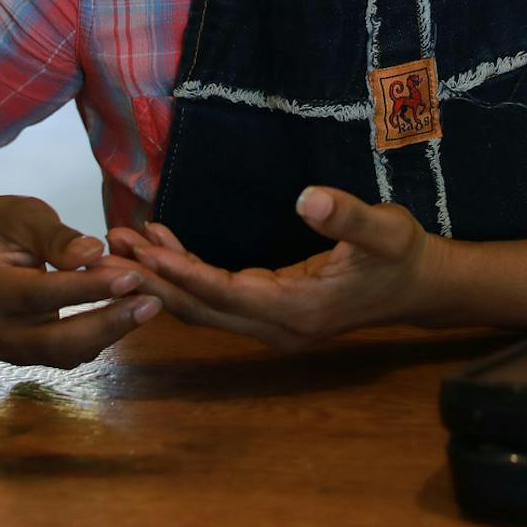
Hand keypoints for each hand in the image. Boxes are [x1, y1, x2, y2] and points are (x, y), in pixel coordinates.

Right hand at [0, 194, 160, 368]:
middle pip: (50, 339)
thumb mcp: (21, 214)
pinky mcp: (13, 355)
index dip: (85, 289)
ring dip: (106, 333)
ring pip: (58, 353)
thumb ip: (55, 237)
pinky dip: (93, 337)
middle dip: (105, 323)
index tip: (131, 276)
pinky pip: (58, 354)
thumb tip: (94, 253)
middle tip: (151, 303)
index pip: (37, 294)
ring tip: (146, 307)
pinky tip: (123, 314)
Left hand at [105, 186, 439, 351]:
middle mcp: (277, 327)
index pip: (228, 294)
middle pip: (201, 309)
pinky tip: (161, 246)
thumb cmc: (402, 254)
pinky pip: (216, 298)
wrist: (419, 286)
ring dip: (161, 278)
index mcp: (299, 310)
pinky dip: (185, 274)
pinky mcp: (269, 312)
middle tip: (108, 249)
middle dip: (152, 279)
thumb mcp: (385, 229)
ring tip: (120, 243)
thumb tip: (310, 198)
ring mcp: (271, 324)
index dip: (184, 274)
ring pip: (202, 307)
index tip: (144, 252)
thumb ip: (348, 216)